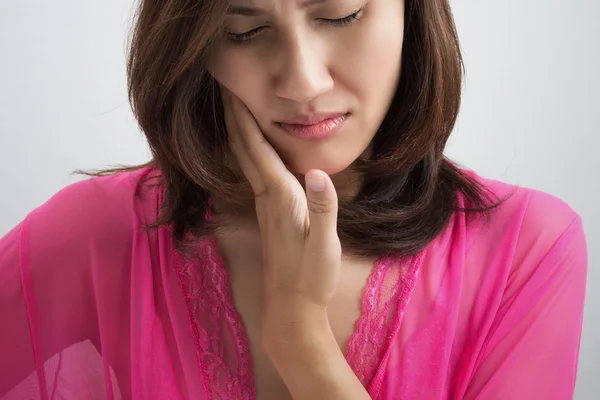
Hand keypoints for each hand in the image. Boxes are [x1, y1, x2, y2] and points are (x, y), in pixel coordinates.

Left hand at [221, 88, 341, 343]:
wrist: (292, 309)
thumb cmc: (310, 278)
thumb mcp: (325, 245)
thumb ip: (323, 210)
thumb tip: (321, 174)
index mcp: (280, 197)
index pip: (257, 149)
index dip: (243, 118)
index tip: (231, 91)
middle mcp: (266, 198)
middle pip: (244, 150)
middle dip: (233, 118)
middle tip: (225, 88)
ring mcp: (264, 207)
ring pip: (245, 161)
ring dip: (237, 133)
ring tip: (233, 109)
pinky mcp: (268, 215)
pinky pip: (253, 173)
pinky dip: (247, 153)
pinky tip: (250, 150)